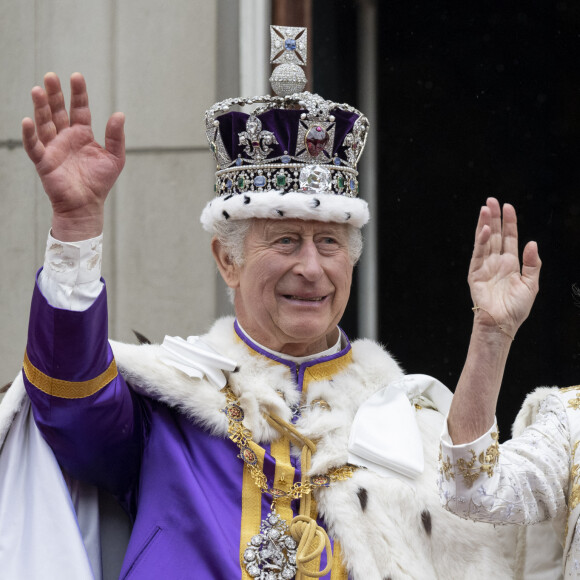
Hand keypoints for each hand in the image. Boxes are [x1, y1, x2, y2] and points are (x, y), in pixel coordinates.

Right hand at [22, 72, 124, 240]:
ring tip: (38, 90)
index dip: (78, 93)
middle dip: (54, 94)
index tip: (76, 76)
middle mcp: (66, 137)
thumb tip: (119, 114)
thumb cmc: (100, 182)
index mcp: (83, 134)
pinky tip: (27, 120)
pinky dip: (30, 134)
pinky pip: (34, 145)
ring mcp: (54, 148)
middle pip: (58, 111)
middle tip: (51, 75)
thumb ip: (116, 137)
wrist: (87, 206)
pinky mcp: (44, 162)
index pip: (79, 108)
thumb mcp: (115, 158)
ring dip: (40, 107)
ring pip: (44, 123)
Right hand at [468, 198, 540, 338]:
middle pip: (495, 235)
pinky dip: (481, 242)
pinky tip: (484, 230)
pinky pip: (478, 254)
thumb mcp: (531, 285)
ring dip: (485, 225)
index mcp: (510, 264)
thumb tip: (532, 243)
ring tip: (485, 209)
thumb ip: (532, 264)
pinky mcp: (475, 274)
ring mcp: (485, 267)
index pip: (509, 238)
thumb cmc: (516, 309)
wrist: (503, 323)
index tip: (508, 206)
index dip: (509, 222)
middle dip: (493, 218)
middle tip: (491, 200)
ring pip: (485, 241)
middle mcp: (496, 262)